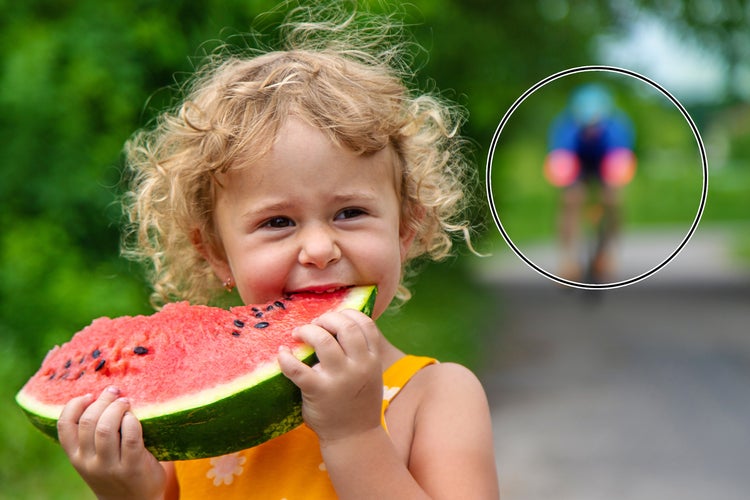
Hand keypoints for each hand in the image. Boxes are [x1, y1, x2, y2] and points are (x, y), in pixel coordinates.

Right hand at [57, 386, 165, 499]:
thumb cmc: (116, 471)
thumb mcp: (94, 458)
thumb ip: (91, 436)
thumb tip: (102, 394)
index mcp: (76, 456)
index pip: (64, 425)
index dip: (75, 404)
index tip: (90, 395)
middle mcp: (88, 462)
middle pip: (88, 421)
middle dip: (102, 400)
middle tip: (115, 392)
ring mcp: (109, 466)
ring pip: (106, 428)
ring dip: (117, 408)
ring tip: (126, 402)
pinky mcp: (132, 467)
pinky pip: (130, 436)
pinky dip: (132, 421)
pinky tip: (134, 417)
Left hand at [278, 309, 382, 443]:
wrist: (353, 437)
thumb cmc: (357, 402)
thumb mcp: (371, 374)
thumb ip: (362, 352)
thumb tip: (339, 322)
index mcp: (373, 359)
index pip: (365, 323)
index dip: (348, 313)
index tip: (335, 317)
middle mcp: (360, 366)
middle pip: (345, 326)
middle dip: (327, 318)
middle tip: (315, 324)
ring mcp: (339, 379)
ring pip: (322, 340)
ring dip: (308, 331)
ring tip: (299, 333)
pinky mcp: (318, 391)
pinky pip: (297, 368)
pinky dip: (286, 357)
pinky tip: (282, 353)